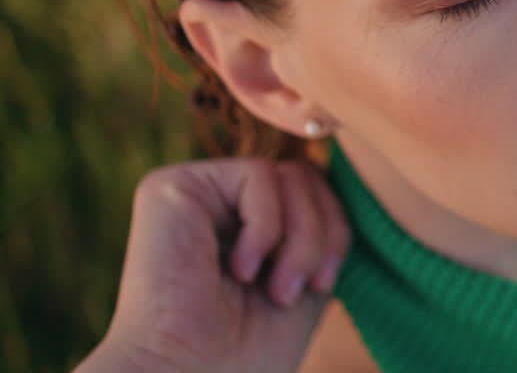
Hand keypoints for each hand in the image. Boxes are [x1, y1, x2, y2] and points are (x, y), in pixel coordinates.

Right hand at [77, 158, 349, 372]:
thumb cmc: (246, 352)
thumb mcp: (305, 278)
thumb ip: (317, 225)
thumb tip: (336, 171)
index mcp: (242, 224)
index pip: (315, 190)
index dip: (335, 232)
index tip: (322, 286)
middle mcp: (216, 203)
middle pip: (307, 176)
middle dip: (321, 235)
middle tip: (299, 290)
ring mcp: (194, 192)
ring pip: (291, 173)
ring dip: (300, 238)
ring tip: (276, 289)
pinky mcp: (172, 187)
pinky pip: (259, 173)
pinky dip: (266, 226)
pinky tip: (240, 270)